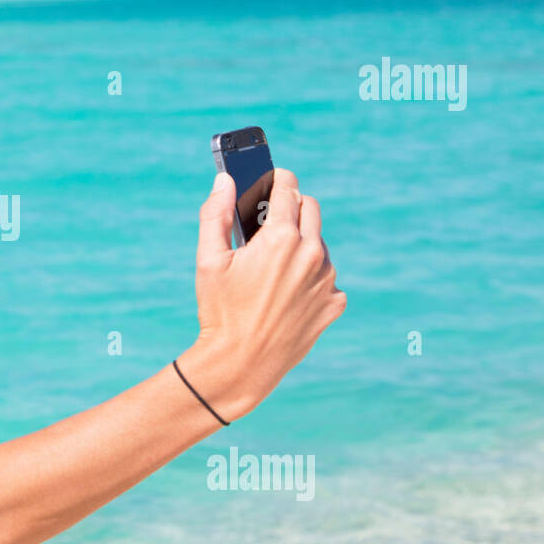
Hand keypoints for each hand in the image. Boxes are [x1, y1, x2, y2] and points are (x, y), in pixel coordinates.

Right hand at [192, 167, 345, 411]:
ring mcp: (328, 280)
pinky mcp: (335, 304)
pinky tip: (286, 294)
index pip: (288, 188)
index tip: (272, 179)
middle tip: (269, 223)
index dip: (277, 179)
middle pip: (310, 207)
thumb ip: (216, 213)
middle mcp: (312, 254)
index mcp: (281, 238)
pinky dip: (310, 278)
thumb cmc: (220, 311)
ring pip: (319, 243)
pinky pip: (327, 277)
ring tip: (272, 268)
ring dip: (301, 244)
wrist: (241, 364)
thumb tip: (224, 180)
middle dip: (291, 206)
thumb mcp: (209, 260)